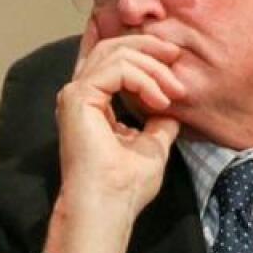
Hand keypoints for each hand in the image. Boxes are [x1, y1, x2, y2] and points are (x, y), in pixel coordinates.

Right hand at [44, 21, 185, 252]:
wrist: (110, 205)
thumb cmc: (126, 186)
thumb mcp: (153, 146)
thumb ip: (158, 123)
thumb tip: (172, 110)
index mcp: (94, 103)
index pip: (114, 58)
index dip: (144, 49)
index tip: (175, 58)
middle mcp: (80, 94)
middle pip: (114, 47)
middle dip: (149, 47)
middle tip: (177, 56)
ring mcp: (76, 94)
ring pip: (116, 53)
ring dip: (152, 66)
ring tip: (173, 91)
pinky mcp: (78, 97)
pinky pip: (116, 69)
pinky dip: (143, 79)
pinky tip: (159, 100)